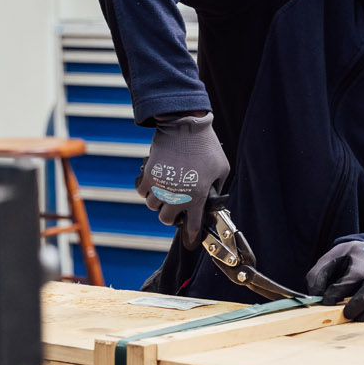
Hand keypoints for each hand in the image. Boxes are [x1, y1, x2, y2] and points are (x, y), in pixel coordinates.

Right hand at [136, 113, 229, 249]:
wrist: (186, 126)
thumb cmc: (206, 146)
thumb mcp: (222, 169)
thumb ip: (217, 188)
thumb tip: (213, 199)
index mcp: (197, 197)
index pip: (193, 226)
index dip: (192, 235)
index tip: (191, 238)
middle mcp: (177, 195)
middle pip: (166, 220)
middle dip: (171, 216)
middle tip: (176, 207)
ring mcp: (160, 186)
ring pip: (153, 206)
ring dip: (159, 202)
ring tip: (166, 191)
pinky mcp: (149, 174)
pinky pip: (142, 192)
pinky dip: (147, 190)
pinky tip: (156, 183)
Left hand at [307, 240, 363, 320]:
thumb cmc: (342, 262)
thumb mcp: (326, 263)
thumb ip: (317, 279)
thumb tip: (318, 298)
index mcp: (359, 255)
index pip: (354, 274)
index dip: (341, 290)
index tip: (327, 302)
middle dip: (362, 300)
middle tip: (347, 315)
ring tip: (359, 319)